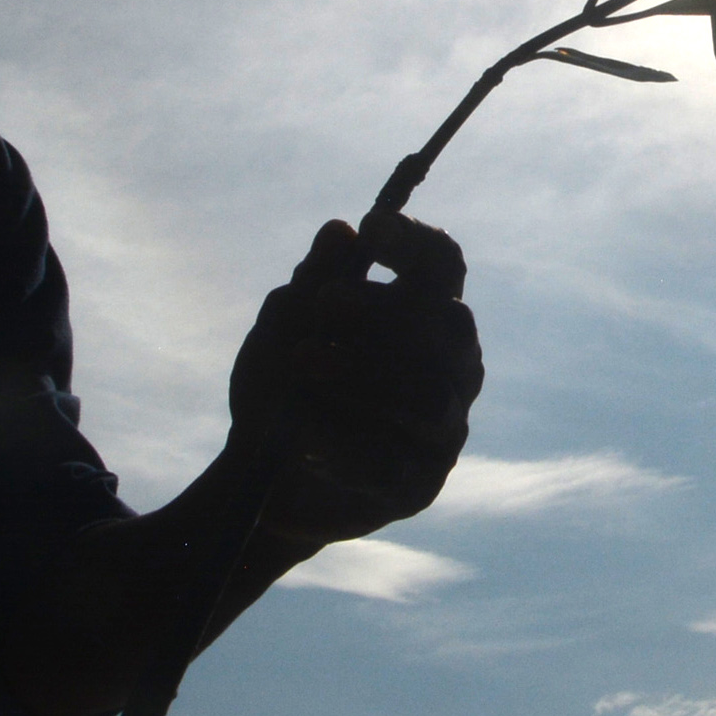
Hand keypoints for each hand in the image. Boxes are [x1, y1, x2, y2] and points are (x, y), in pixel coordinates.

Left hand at [226, 214, 481, 548]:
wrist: (264, 478)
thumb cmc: (285, 386)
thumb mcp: (282, 328)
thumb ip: (310, 283)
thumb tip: (339, 231)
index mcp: (424, 316)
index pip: (442, 268)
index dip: (416, 243)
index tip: (371, 230)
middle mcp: (450, 367)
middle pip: (448, 325)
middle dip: (385, 309)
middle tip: (324, 302)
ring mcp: (443, 428)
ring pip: (428, 396)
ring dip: (364, 374)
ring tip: (302, 363)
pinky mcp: (418, 484)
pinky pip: (389, 461)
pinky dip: (339, 442)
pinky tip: (299, 436)